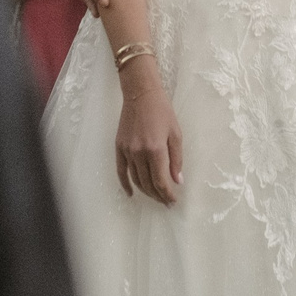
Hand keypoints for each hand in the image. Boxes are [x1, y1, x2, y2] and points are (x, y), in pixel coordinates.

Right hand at [114, 61, 182, 204]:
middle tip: (166, 201)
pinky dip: (125, 185)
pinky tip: (131, 194)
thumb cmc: (162, 111)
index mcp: (156, 149)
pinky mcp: (119, 147)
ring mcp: (127, 151)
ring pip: (136, 179)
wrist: (140, 94)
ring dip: (146, 191)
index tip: (173, 200)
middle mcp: (139, 153)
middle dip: (158, 195)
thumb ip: (176, 159)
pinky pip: (121, 171)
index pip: (161, 181)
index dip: (167, 194)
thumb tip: (177, 180)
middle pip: (148, 183)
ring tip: (155, 196)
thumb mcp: (175, 133)